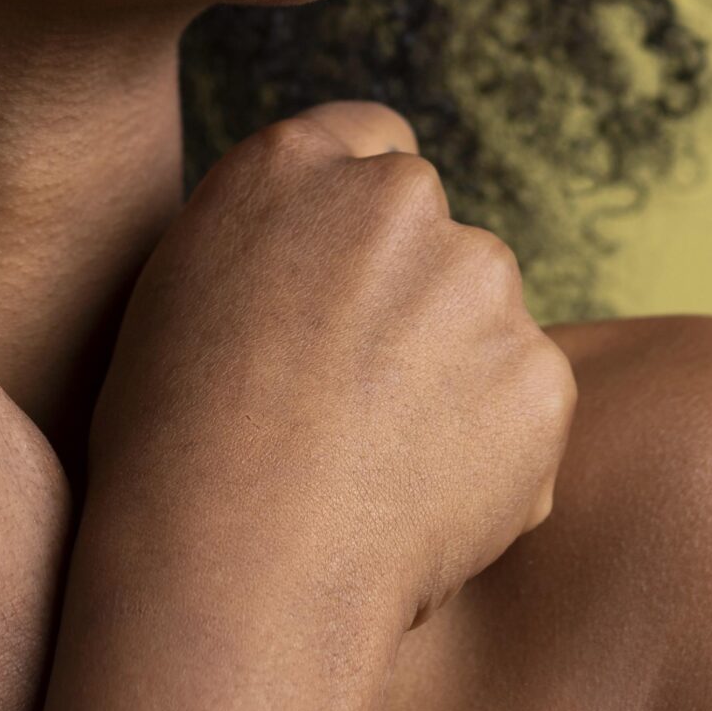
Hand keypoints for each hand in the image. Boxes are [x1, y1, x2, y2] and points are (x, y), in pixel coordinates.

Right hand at [81, 101, 576, 643]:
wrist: (232, 568)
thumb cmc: (171, 452)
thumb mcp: (183, 297)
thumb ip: (273, 244)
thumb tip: (327, 264)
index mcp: (293, 163)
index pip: (373, 143)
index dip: (366, 224)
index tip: (351, 290)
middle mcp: (398, 198)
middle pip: (438, 236)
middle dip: (417, 303)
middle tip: (354, 405)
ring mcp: (479, 281)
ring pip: (488, 320)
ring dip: (458, 374)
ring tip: (375, 468)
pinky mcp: (540, 373)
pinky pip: (527, 405)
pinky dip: (497, 450)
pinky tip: (421, 505)